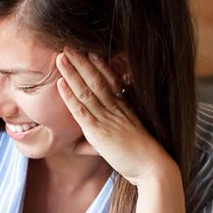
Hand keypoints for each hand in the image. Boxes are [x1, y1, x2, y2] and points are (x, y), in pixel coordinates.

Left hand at [55, 48, 176, 186]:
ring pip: (87, 90)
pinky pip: (81, 109)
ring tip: (61, 56)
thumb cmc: (137, 159)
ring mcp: (107, 118)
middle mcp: (116, 109)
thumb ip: (95, 142)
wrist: (152, 168)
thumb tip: (76, 146)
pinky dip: (69, 95)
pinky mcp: (99, 131)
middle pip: (97, 79)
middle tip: (68, 45)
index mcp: (124, 108)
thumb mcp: (118, 145)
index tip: (89, 51)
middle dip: (82, 62)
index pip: (111, 81)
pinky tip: (60, 83)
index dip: (99, 65)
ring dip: (72, 72)